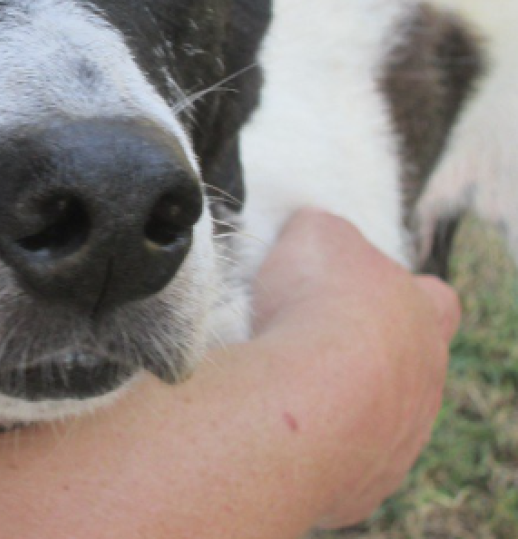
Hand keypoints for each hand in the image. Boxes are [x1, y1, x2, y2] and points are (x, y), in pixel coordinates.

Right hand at [253, 209, 460, 527]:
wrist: (305, 397)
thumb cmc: (319, 307)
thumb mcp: (317, 234)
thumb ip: (322, 231)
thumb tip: (312, 230)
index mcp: (423, 316)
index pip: (436, 300)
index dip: (401, 292)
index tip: (356, 292)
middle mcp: (425, 382)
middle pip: (406, 366)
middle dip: (362, 356)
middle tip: (307, 343)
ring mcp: (401, 439)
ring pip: (379, 420)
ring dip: (338, 405)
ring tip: (282, 386)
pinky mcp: (366, 483)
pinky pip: (342, 463)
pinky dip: (313, 445)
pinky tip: (277, 424)